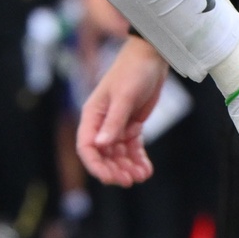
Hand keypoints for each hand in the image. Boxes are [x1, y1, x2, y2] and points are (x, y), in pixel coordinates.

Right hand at [76, 35, 170, 186]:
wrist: (151, 57)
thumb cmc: (133, 71)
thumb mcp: (123, 97)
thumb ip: (114, 122)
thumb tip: (100, 145)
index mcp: (92, 116)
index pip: (86, 147)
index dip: (96, 165)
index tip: (110, 178)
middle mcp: (101, 124)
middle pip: (103, 155)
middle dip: (114, 170)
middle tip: (129, 180)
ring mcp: (117, 126)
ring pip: (119, 155)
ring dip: (127, 167)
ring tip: (141, 176)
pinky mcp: (132, 125)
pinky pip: (133, 148)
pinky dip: (138, 160)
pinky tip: (146, 170)